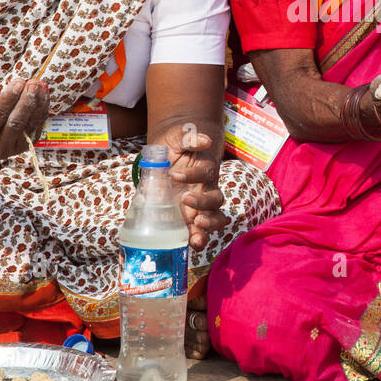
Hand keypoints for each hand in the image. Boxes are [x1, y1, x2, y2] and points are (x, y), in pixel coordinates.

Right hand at [0, 78, 48, 162]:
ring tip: (41, 86)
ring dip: (38, 105)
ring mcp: (13, 149)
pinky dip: (41, 110)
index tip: (18, 82)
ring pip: (29, 126)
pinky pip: (36, 127)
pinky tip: (44, 94)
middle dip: (27, 101)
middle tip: (33, 83)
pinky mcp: (24, 146)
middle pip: (15, 123)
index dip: (9, 99)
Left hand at [159, 124, 228, 249]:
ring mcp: (199, 206)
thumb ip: (189, 137)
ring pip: (214, 217)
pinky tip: (191, 244)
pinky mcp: (189, 219)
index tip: (173, 174)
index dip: (193, 174)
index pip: (207, 172)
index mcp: (205, 169)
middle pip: (215, 199)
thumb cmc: (174, 145)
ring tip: (197, 227)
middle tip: (185, 199)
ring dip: (209, 225)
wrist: (165, 155)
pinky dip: (198, 239)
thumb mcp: (178, 136)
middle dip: (203, 202)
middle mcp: (206, 189)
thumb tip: (204, 140)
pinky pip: (199, 232)